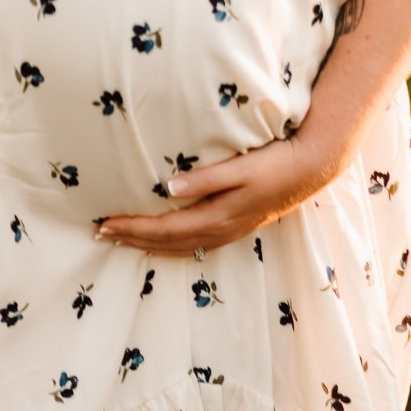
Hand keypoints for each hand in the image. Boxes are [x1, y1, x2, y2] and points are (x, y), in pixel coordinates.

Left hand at [94, 132, 346, 256]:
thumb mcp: (240, 167)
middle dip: (131, 239)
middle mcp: (220, 230)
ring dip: (147, 244)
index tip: (104, 223)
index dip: (132, 227)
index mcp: (217, 216)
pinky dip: (170, 246)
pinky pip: (193, 246)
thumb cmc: (274, 163)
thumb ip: (205, 178)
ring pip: (179, 247)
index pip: (163, 228)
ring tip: (119, 241)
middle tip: (99, 234)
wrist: (311, 170)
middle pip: (166, 242)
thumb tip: (168, 187)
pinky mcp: (234, 228)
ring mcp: (228, 233)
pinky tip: (159, 244)